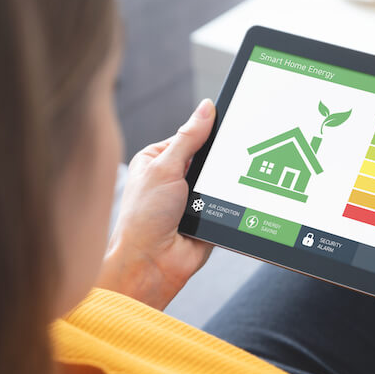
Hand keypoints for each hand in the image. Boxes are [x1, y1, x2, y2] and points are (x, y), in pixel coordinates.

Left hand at [96, 99, 214, 309]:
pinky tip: (231, 202)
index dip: (207, 130)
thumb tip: (205, 109)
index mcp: (156, 161)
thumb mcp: (164, 168)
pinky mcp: (208, 218)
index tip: (229, 121)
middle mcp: (173, 179)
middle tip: (228, 159)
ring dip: (223, 185)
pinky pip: (227, 204)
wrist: (152, 264)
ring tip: (222, 187)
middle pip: (208, 158)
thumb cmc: (143, 218)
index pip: (189, 136)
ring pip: (220, 181)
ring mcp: (192, 200)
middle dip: (218, 162)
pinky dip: (230, 204)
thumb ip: (188, 138)